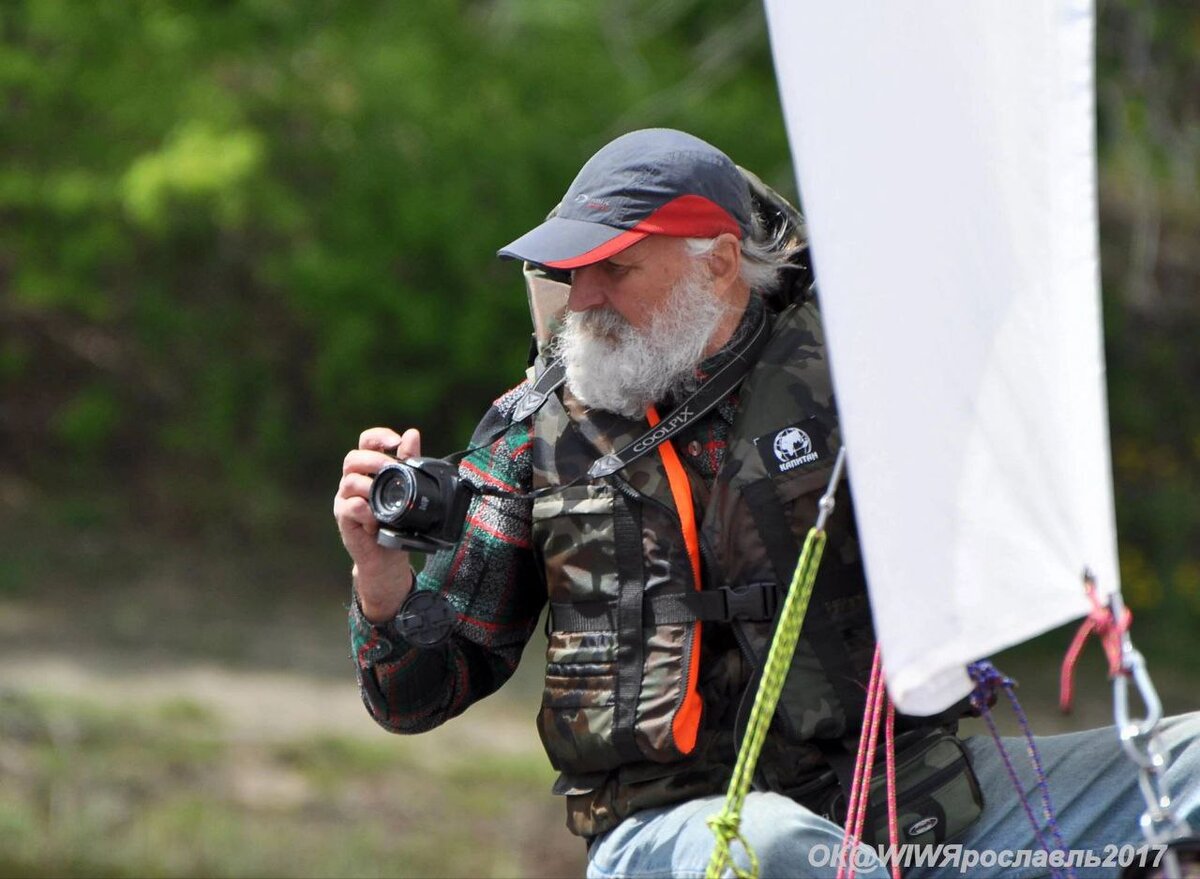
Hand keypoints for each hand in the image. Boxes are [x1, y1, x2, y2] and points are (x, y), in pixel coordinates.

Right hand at [335, 426, 420, 622]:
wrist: (388, 555)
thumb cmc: (396, 520)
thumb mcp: (406, 488)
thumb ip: (408, 461)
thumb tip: (411, 434)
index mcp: (368, 469)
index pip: (366, 442)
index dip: (378, 436)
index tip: (396, 441)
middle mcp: (353, 481)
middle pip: (353, 458)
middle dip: (374, 459)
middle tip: (390, 467)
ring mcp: (346, 499)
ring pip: (350, 481)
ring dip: (370, 484)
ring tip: (386, 494)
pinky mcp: (344, 519)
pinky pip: (349, 507)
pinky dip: (364, 509)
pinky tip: (375, 515)